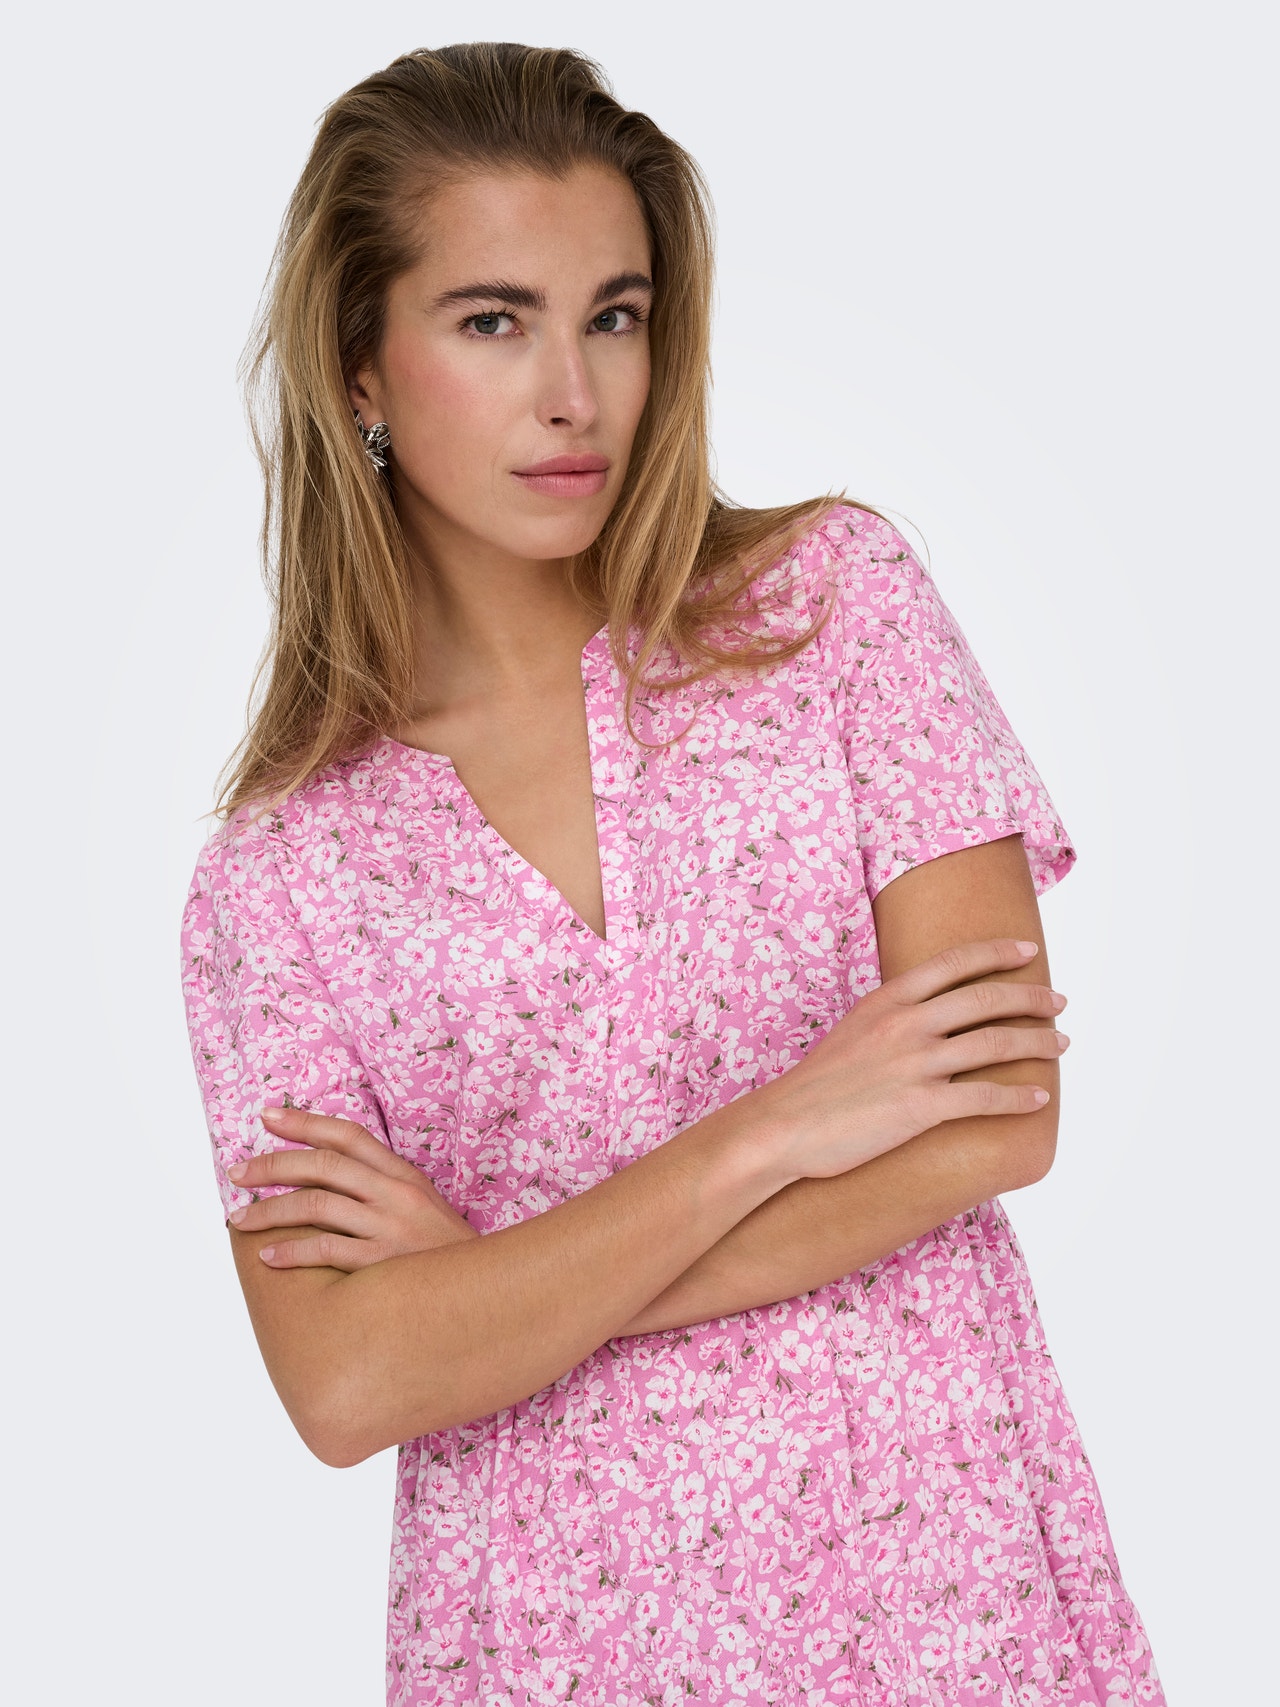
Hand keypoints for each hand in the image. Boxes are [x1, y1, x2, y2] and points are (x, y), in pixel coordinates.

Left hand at [226, 1109, 479, 1269]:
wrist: (487, 1293)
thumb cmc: (445, 1254)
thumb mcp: (423, 1207)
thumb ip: (383, 1187)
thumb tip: (330, 1176)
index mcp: (404, 1175)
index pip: (348, 1136)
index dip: (305, 1122)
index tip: (267, 1116)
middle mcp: (396, 1193)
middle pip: (323, 1166)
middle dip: (272, 1166)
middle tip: (237, 1174)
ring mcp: (390, 1227)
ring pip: (315, 1205)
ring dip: (269, 1211)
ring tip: (239, 1220)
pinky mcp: (384, 1264)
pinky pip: (326, 1250)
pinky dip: (292, 1251)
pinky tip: (269, 1256)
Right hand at [753, 937, 1068, 1180]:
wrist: (783, 1126)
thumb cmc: (815, 1085)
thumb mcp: (852, 1030)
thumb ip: (891, 1018)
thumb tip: (927, 1017)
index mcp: (888, 999)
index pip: (955, 963)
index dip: (997, 953)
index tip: (1028, 951)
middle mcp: (907, 1024)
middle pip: (987, 999)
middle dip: (1032, 998)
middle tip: (1058, 1002)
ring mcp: (916, 1064)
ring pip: (996, 1044)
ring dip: (1038, 1043)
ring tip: (1061, 1044)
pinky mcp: (921, 1107)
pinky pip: (986, 1098)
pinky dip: (1019, 1098)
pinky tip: (1038, 1098)